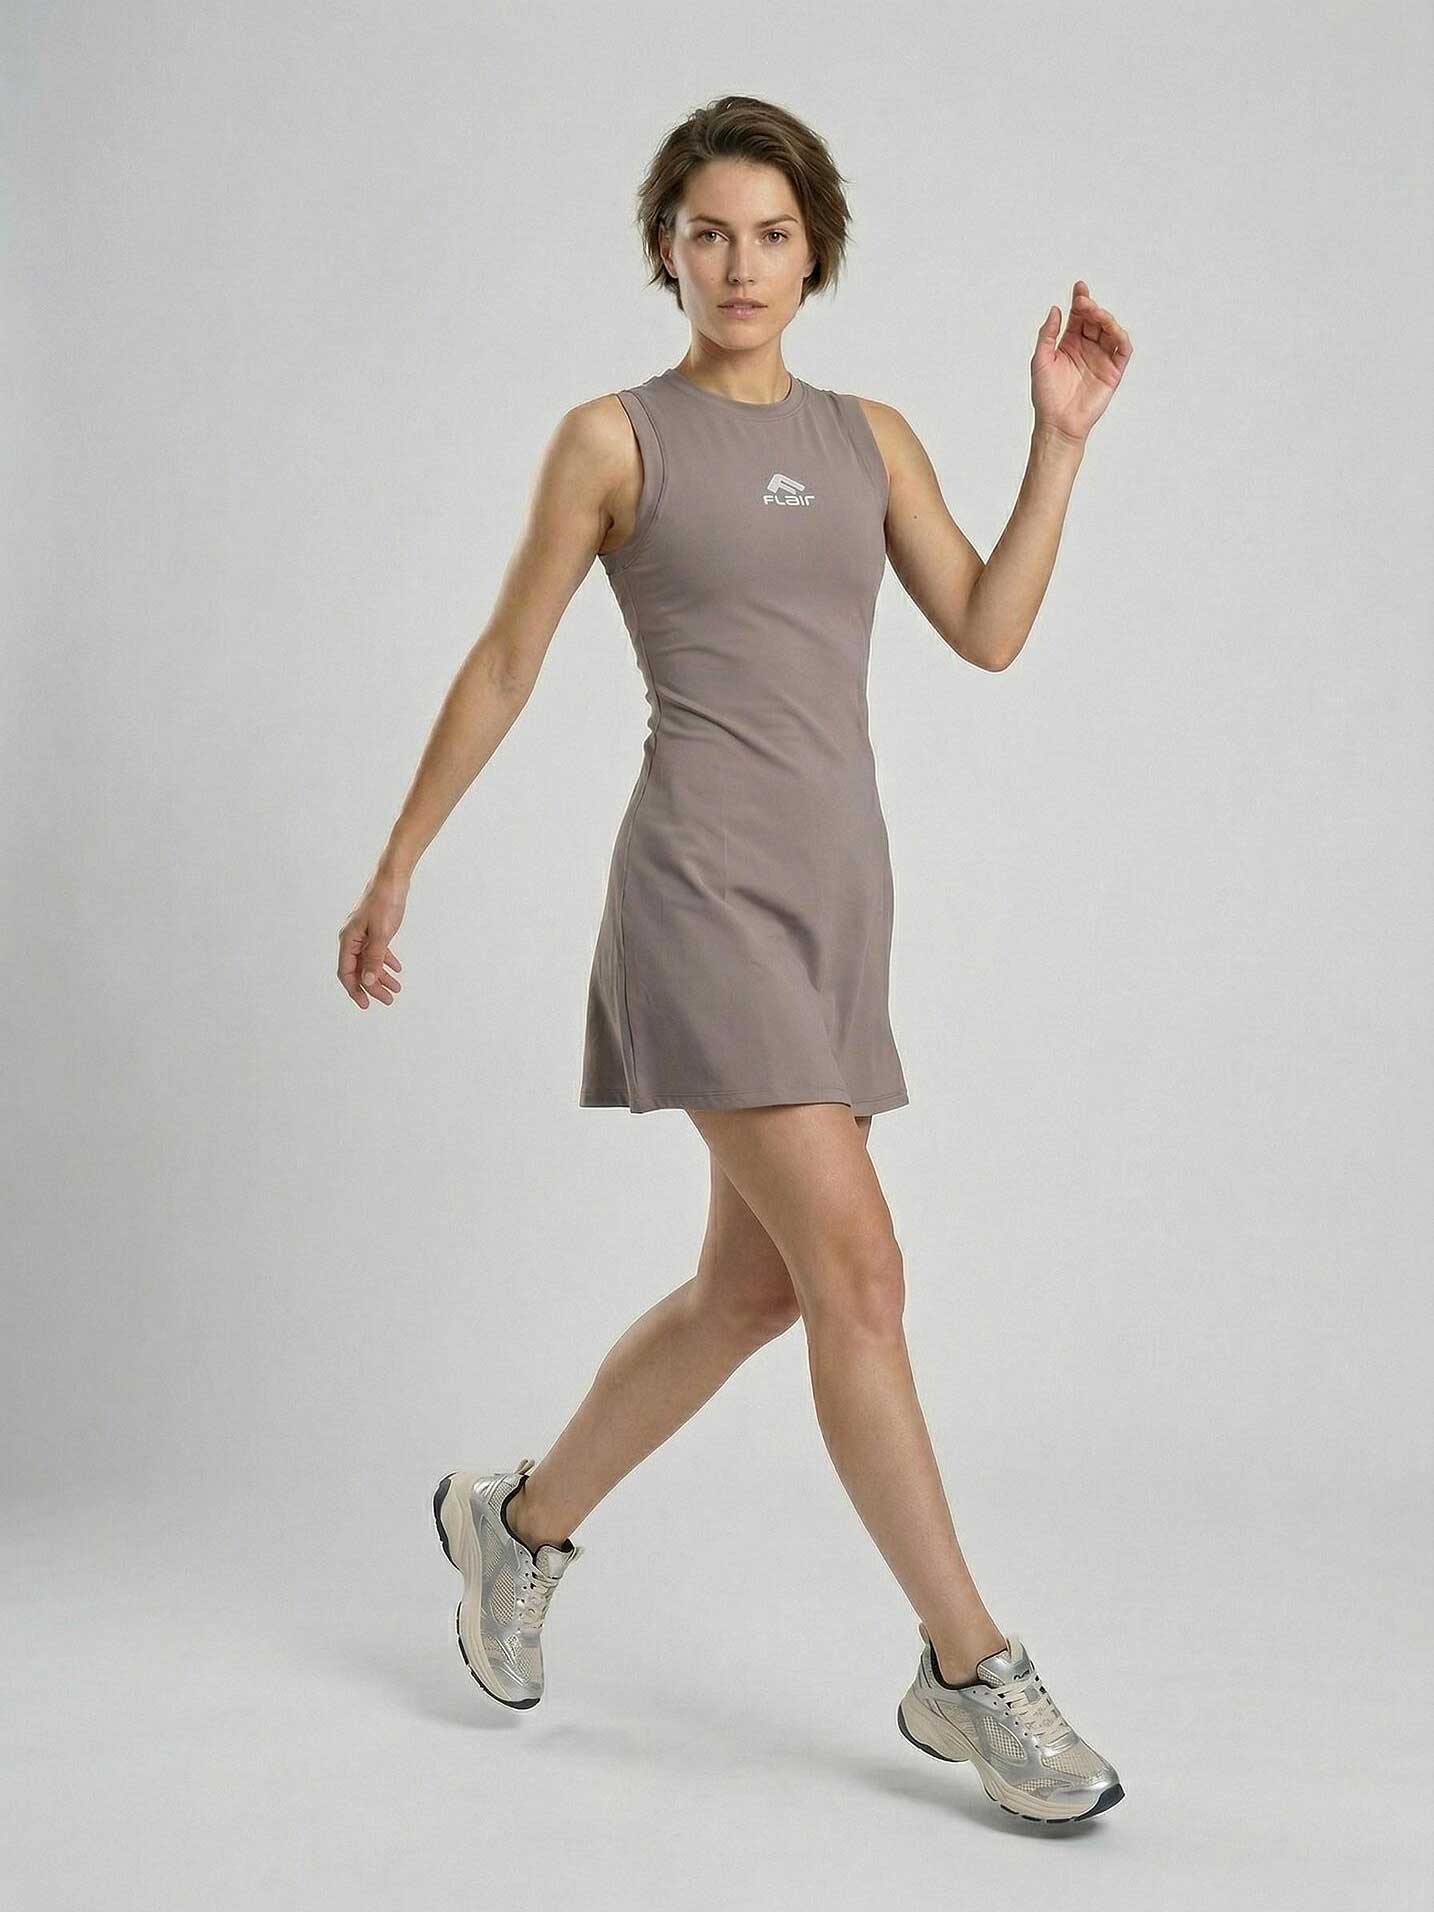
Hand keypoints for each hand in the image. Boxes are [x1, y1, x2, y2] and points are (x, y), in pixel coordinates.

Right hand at [338, 875, 406, 1007]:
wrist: (392, 879)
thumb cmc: (384, 902)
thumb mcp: (381, 933)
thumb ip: (374, 958)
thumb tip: (366, 981)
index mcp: (348, 939)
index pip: (347, 972)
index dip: (355, 990)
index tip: (366, 1005)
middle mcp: (352, 938)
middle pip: (359, 970)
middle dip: (372, 987)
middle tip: (388, 999)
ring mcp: (363, 934)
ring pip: (369, 961)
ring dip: (381, 976)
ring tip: (396, 989)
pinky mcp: (374, 929)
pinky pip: (377, 951)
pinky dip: (386, 961)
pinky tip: (396, 969)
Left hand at [1031, 281, 1132, 445]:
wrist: (1057, 423)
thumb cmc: (1046, 395)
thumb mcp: (1040, 359)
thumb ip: (1047, 334)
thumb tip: (1055, 309)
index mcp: (1069, 343)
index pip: (1078, 316)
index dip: (1080, 300)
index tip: (1079, 287)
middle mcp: (1086, 348)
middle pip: (1094, 320)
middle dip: (1091, 307)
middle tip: (1084, 301)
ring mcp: (1101, 358)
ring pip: (1110, 330)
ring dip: (1105, 318)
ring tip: (1095, 313)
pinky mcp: (1113, 371)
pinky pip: (1122, 349)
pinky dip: (1120, 337)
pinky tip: (1111, 329)